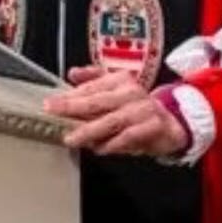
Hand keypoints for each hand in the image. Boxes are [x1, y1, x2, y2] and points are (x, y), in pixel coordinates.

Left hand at [43, 66, 188, 157]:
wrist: (171, 124)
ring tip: (72, 138)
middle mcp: (132, 92)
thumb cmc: (137, 110)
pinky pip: (129, 136)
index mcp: (121, 80)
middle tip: (53, 114)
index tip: (50, 104)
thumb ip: (94, 81)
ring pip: (112, 120)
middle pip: (98, 101)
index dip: (70, 96)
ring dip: (89, 130)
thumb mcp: (116, 92)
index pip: (92, 87)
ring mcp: (143, 109)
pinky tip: (100, 149)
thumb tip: (72, 73)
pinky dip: (113, 144)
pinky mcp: (153, 126)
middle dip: (73, 108)